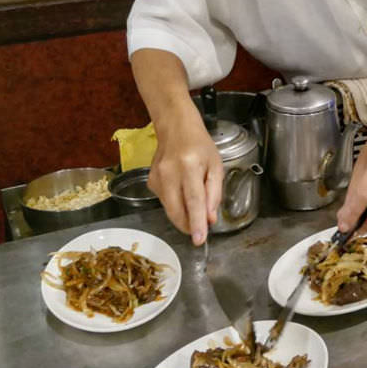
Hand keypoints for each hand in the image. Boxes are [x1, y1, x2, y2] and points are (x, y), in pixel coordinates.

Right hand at [149, 104, 223, 244]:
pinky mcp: (150, 182)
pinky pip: (165, 201)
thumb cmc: (200, 145)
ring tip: (195, 209)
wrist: (176, 128)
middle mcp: (169, 172)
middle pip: (177, 210)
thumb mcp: (216, 166)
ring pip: (169, 209)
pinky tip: (182, 191)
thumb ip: (214, 193)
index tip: (200, 240)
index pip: (194, 200)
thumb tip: (210, 219)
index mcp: (189, 166)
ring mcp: (156, 177)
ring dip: (183, 216)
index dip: (197, 222)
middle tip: (200, 231)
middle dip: (188, 226)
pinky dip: (176, 204)